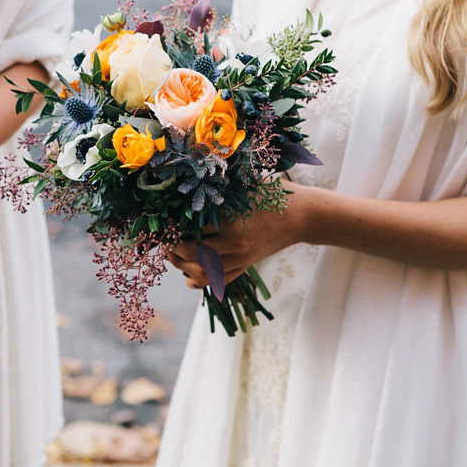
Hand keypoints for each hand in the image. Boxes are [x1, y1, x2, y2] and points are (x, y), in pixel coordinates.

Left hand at [167, 182, 312, 289]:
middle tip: (166, 242)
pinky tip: (190, 274)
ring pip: (204, 275)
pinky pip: (219, 282)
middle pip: (193, 256)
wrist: (302, 216)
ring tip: (174, 257)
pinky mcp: (246, 266)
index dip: (175, 228)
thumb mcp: (244, 186)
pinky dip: (200, 281)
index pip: (192, 230)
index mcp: (232, 224)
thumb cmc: (272, 194)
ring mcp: (242, 259)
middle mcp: (235, 246)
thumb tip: (185, 184)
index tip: (164, 224)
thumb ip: (219, 189)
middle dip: (174, 250)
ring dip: (184, 268)